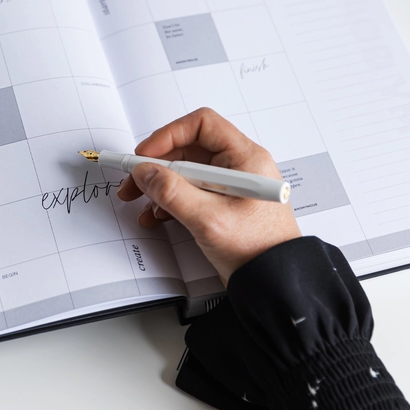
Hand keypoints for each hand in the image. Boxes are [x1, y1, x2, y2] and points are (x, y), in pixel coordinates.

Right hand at [116, 109, 300, 283]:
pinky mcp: (222, 203)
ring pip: (185, 172)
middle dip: (157, 165)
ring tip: (141, 202)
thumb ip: (172, 192)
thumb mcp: (208, 219)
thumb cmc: (258, 251)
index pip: (202, 125)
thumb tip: (145, 172)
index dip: (169, 135)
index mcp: (245, 158)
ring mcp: (229, 186)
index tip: (146, 155)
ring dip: (160, 185)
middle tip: (134, 180)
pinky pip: (190, 191)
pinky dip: (170, 201)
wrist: (274, 284)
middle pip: (188, 149)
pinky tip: (155, 216)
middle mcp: (238, 166)